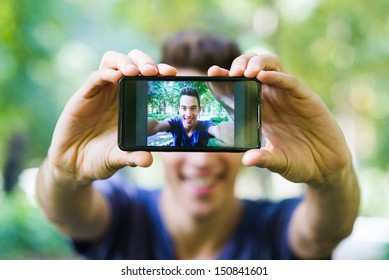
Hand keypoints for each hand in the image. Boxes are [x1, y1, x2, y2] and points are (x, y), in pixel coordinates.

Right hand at [48, 50, 176, 183]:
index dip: (159, 70)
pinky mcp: (83, 97)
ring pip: (112, 61)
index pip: (147, 77)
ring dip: (124, 61)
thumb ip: (133, 157)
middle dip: (143, 60)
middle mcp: (117, 92)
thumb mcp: (120, 158)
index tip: (170, 73)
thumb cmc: (100, 158)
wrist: (74, 165)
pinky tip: (115, 77)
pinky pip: (95, 78)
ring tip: (134, 72)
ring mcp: (100, 92)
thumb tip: (148, 160)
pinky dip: (105, 74)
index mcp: (132, 102)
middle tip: (151, 71)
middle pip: (131, 61)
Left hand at [209, 53, 351, 184]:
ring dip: (257, 63)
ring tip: (244, 72)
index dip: (226, 78)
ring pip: (272, 66)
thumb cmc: (300, 163)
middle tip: (229, 73)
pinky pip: (290, 81)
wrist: (326, 168)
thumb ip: (263, 158)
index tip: (212, 73)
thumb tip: (246, 160)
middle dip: (240, 64)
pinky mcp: (306, 98)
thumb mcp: (277, 162)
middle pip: (254, 69)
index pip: (241, 88)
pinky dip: (276, 76)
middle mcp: (273, 99)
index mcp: (261, 111)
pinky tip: (263, 77)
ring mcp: (289, 97)